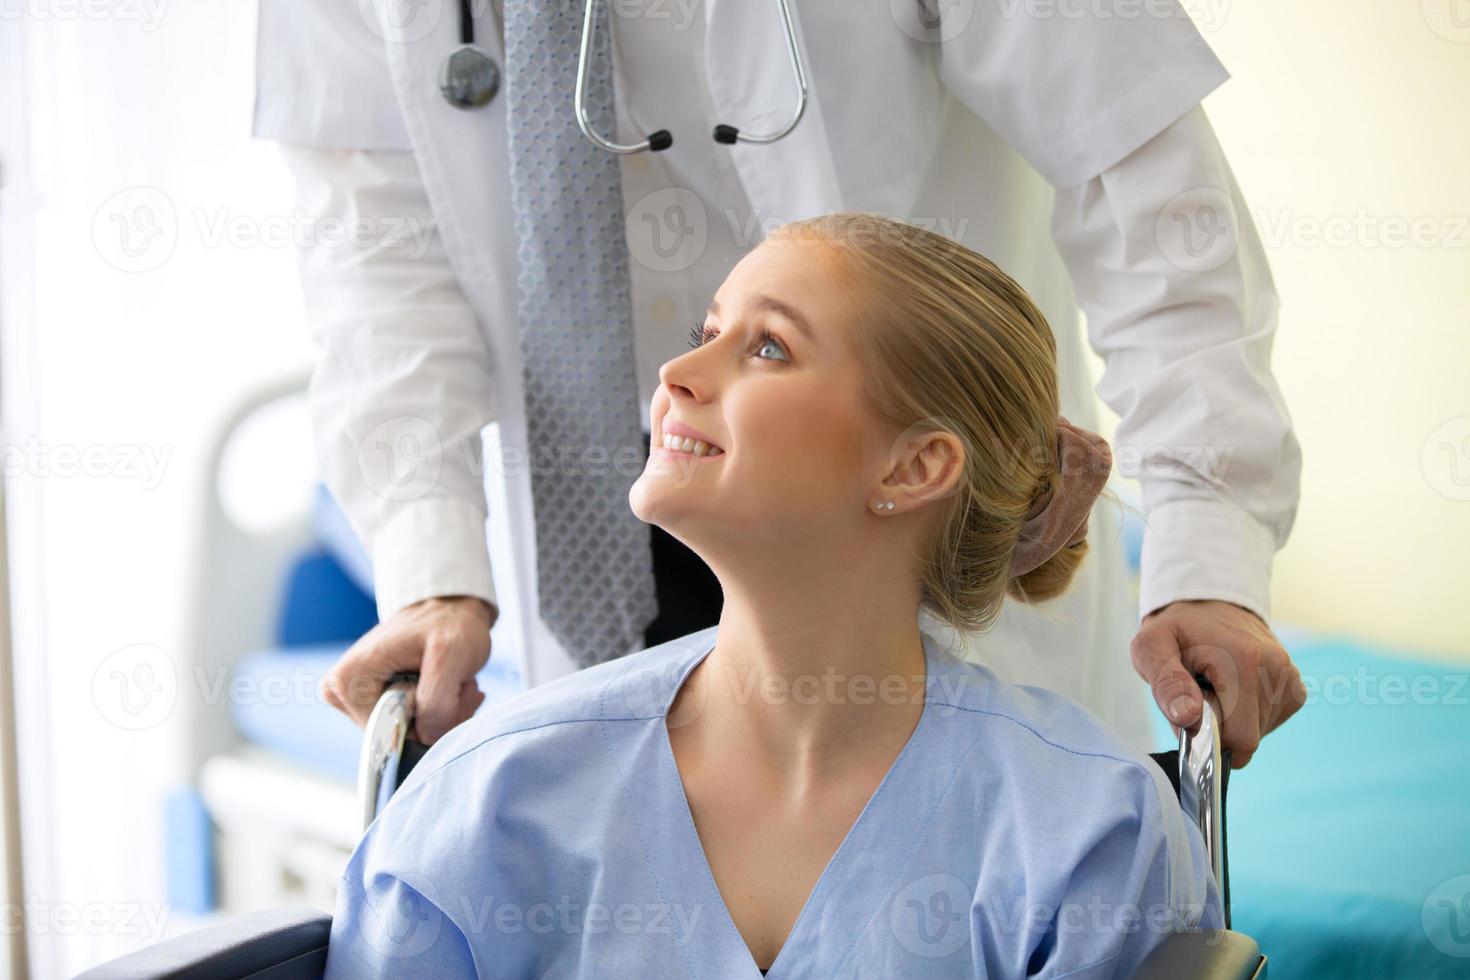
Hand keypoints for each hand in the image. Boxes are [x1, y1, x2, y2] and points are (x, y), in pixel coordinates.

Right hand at [320, 595, 497, 744]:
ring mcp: (357, 700)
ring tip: (459, 683)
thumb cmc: (449, 624)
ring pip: (412, 735)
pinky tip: (455, 689)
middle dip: (441, 718)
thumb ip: (437, 704)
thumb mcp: (452, 656)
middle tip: (462, 687)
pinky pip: (416, 728)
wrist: (452, 609)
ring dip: (447, 715)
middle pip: (400, 737)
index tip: (452, 687)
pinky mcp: (374, 703)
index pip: (391, 734)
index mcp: (347, 681)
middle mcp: (342, 693)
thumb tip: (425, 738)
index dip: (429, 717)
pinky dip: (445, 714)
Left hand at [1131, 599, 1306, 768]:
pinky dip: (1247, 715)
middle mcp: (1276, 667)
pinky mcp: (1294, 687)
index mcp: (1243, 659)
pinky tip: (1233, 689)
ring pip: (1258, 732)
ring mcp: (1289, 678)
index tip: (1191, 711)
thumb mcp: (1151, 648)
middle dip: (1219, 727)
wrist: (1208, 605)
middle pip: (1247, 738)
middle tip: (1199, 693)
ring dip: (1231, 719)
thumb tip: (1189, 719)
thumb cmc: (1175, 630)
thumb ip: (1166, 684)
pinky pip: (1268, 723)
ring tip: (1215, 685)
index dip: (1208, 736)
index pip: (1238, 738)